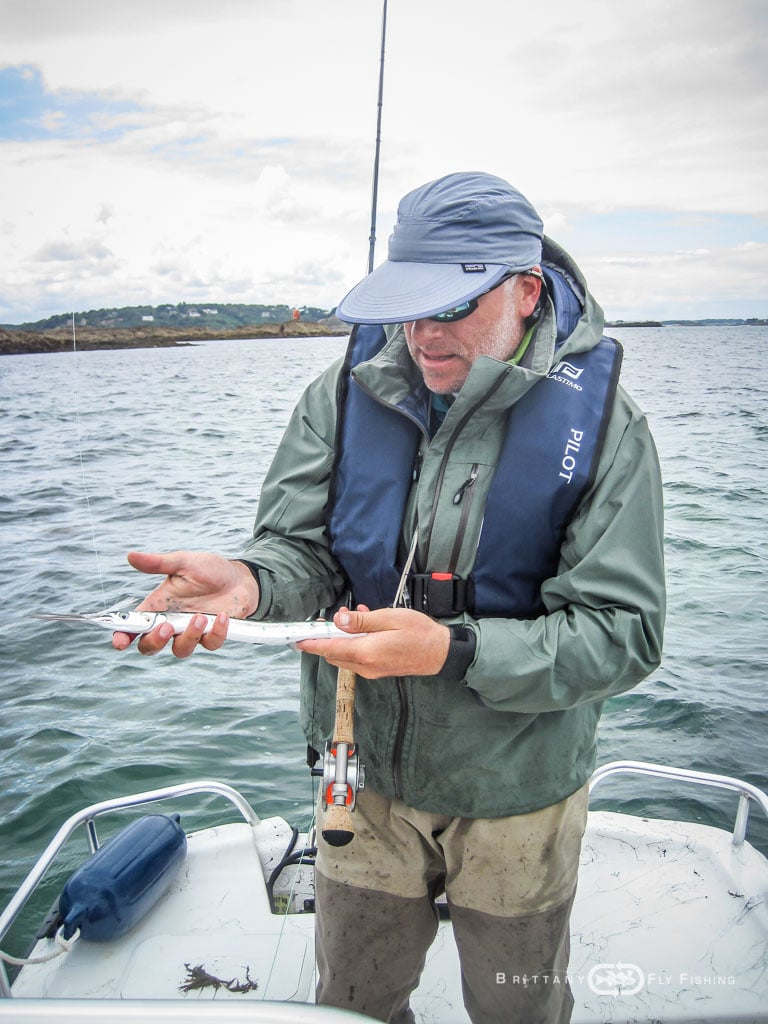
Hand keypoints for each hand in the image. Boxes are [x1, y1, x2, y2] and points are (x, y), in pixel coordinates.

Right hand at [112, 550, 259, 657]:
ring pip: (180, 650)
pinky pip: (210, 644)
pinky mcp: (213, 635)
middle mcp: (172, 622)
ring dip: (189, 636)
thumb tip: (131, 556)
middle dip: (154, 641)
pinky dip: (216, 633)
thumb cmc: (209, 569)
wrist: (240, 578)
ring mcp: (192, 631)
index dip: (123, 636)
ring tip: (201, 616)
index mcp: (158, 606)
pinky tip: (223, 616)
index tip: (120, 641)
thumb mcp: (183, 562)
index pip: (134, 626)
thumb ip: (158, 563)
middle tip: (166, 626)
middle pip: (150, 646)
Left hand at [297, 606, 449, 678]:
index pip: (330, 649)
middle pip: (334, 654)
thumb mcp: (389, 618)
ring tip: (352, 617)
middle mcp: (365, 666)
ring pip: (345, 656)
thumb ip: (362, 622)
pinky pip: (357, 657)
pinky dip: (354, 644)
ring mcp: (371, 671)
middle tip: (326, 620)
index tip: (296, 639)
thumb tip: (339, 621)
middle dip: (326, 638)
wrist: (440, 653)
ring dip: (342, 639)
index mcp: (366, 652)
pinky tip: (365, 627)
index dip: (312, 643)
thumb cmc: (419, 633)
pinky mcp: (377, 670)